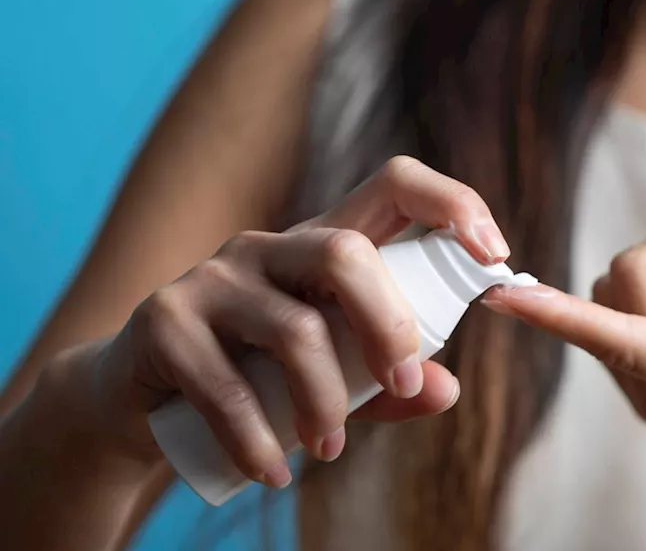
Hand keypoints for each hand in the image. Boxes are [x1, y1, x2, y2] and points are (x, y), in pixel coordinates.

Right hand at [75, 156, 507, 488]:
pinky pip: (227, 385)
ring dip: (324, 403)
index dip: (452, 204)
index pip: (396, 185)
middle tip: (400, 385)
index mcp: (325, 246)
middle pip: (349, 253)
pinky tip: (272, 470)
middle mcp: (270, 247)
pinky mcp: (165, 321)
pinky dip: (258, 440)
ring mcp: (214, 277)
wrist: (142, 404)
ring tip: (328, 450)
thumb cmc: (260, 382)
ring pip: (295, 329)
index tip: (494, 255)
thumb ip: (391, 383)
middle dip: (390, 326)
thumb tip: (446, 387)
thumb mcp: (337, 380)